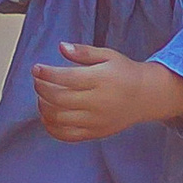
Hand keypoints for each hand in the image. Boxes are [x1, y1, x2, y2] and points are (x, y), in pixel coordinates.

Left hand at [32, 41, 182, 140]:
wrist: (146, 96)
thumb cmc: (124, 73)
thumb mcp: (108, 55)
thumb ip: (83, 52)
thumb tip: (61, 47)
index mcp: (100, 79)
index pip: (66, 78)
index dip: (46, 73)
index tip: (36, 68)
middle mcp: (98, 102)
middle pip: (59, 99)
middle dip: (42, 89)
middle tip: (38, 81)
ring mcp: (96, 120)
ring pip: (59, 118)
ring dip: (43, 107)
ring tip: (42, 97)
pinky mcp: (95, 133)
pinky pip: (67, 135)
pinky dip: (51, 127)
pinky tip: (47, 116)